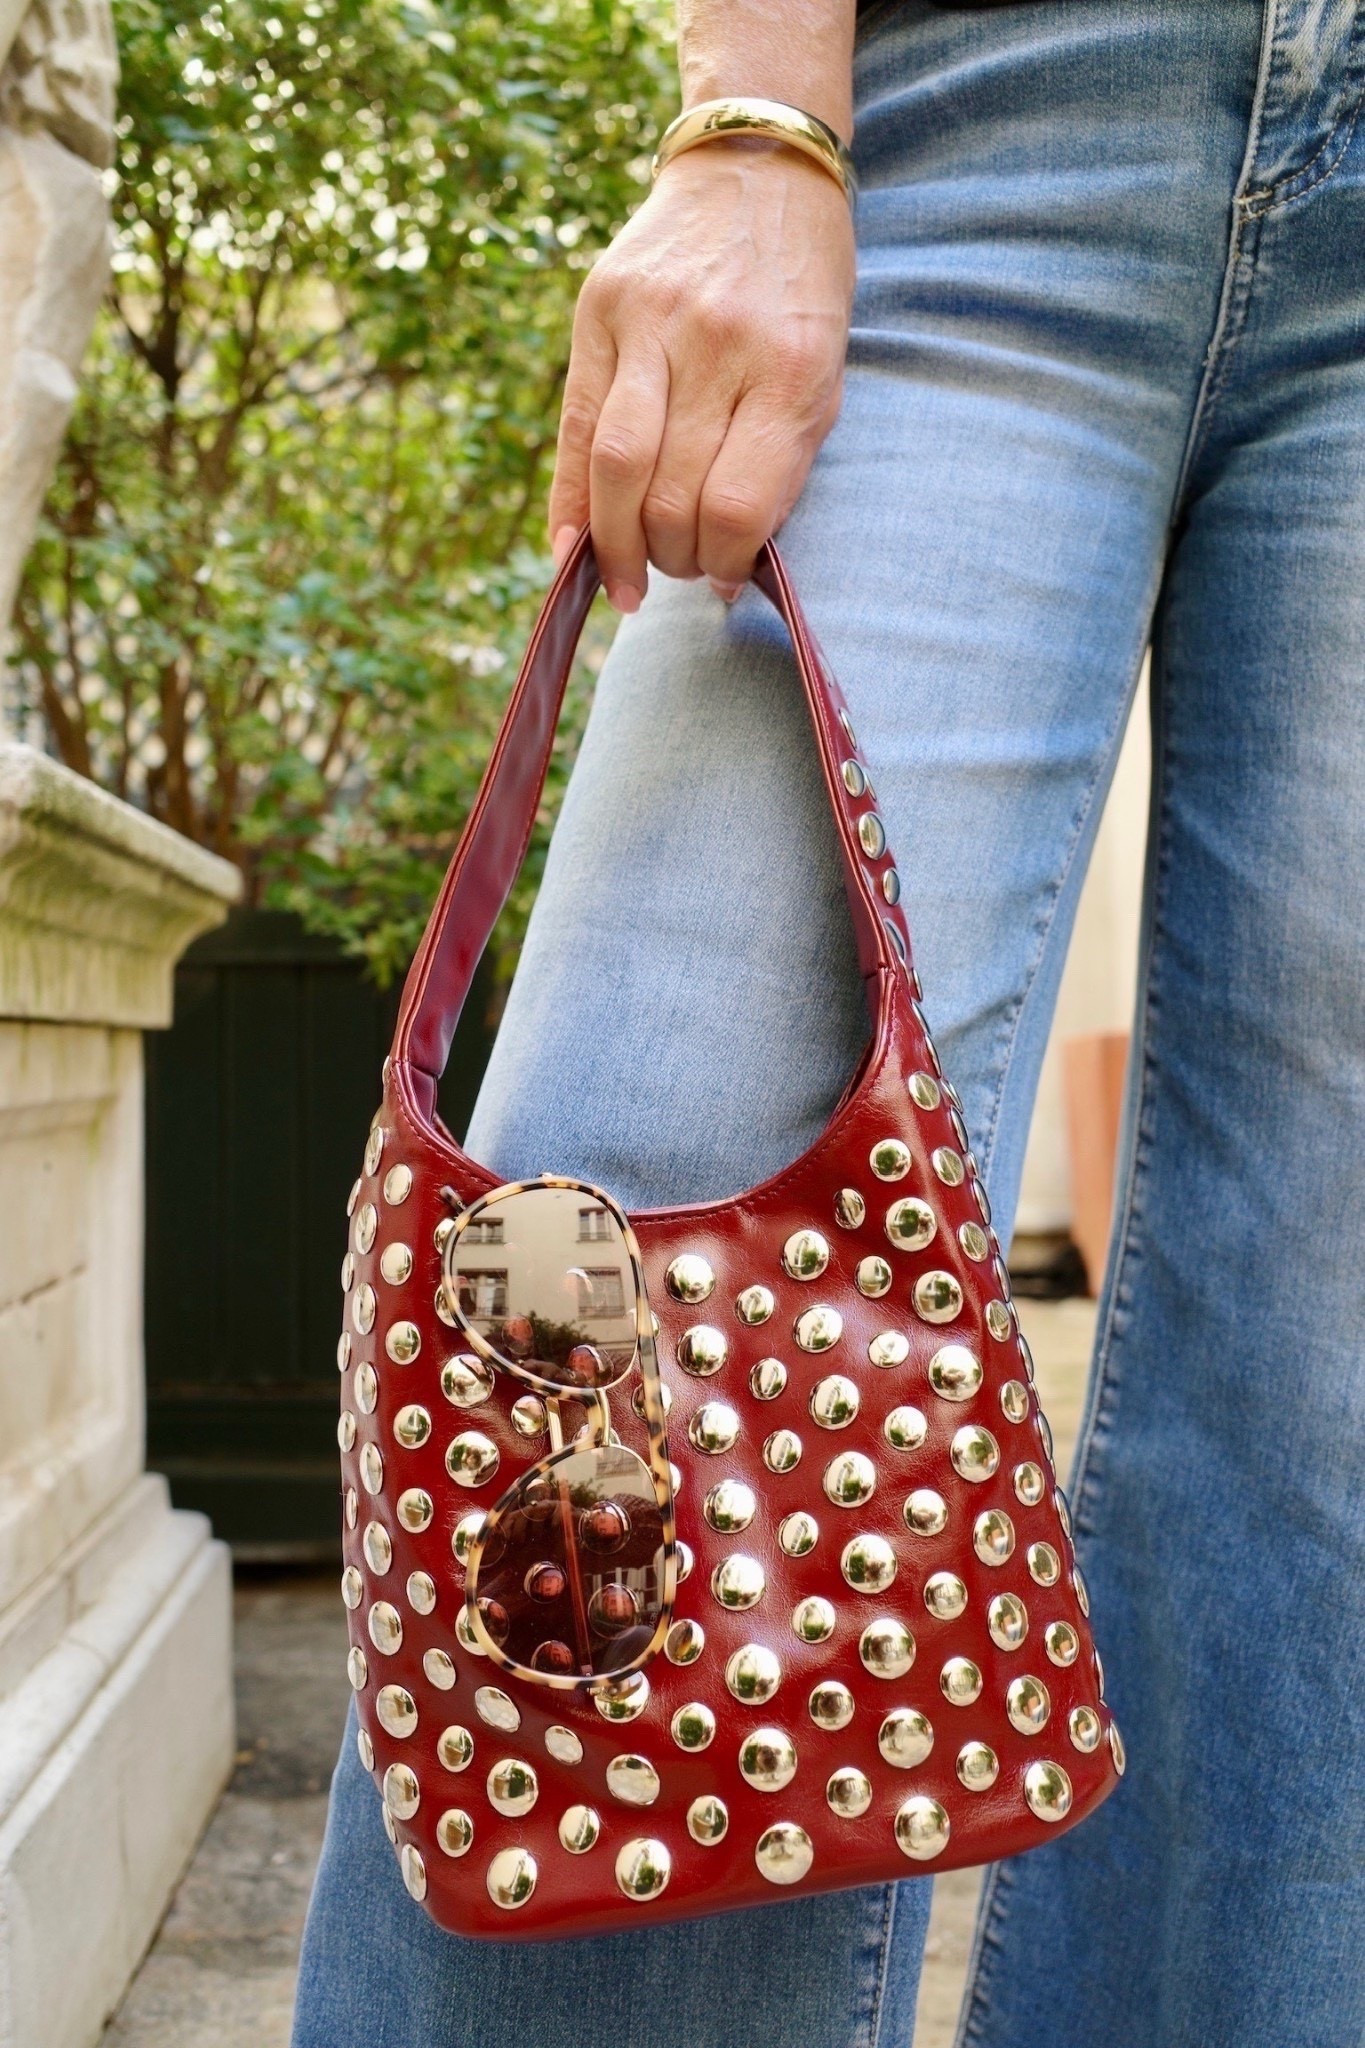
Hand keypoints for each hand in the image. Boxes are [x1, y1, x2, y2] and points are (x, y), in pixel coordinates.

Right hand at [549, 141, 855, 609]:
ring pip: (617, 467)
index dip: (725, 562)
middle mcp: (718, 344)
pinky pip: (576, 424)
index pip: (738, 504)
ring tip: (628, 578)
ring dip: (617, 544)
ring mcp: (652, 321)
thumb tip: (728, 564)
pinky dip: (570, 501)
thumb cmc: (798, 294)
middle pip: (671, 495)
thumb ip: (779, 463)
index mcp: (790, 369)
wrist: (756, 167)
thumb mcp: (821, 375)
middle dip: (672, 557)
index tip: (725, 579)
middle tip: (680, 569)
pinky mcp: (600, 305)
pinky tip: (574, 550)